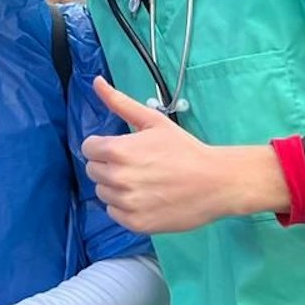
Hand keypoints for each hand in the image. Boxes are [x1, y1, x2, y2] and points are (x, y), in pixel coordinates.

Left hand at [81, 77, 289, 234]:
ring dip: (116, 186)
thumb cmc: (184, 149)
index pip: (88, 148)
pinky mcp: (135, 222)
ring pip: (103, 192)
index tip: (123, 149)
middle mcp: (117, 177)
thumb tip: (96, 81)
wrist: (216, 182)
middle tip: (136, 165)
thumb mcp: (153, 121)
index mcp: (118, 150)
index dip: (103, 146)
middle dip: (109, 165)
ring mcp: (126, 202)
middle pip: (93, 170)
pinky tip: (146, 197)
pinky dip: (125, 206)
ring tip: (143, 181)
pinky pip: (114, 212)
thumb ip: (120, 103)